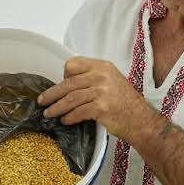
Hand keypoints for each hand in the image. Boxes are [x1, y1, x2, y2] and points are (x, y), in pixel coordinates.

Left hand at [39, 57, 161, 143]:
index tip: (61, 85)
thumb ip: (93, 78)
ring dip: (56, 107)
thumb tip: (69, 84)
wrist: (141, 120)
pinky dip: (68, 117)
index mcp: (103, 66)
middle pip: (68, 83)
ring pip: (70, 98)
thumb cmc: (126, 104)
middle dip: (52, 94)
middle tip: (43, 101)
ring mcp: (102, 91)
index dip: (64, 75)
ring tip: (49, 113)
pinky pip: (77, 112)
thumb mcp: (112, 82)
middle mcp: (102, 76)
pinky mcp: (101, 107)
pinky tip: (65, 120)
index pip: (74, 64)